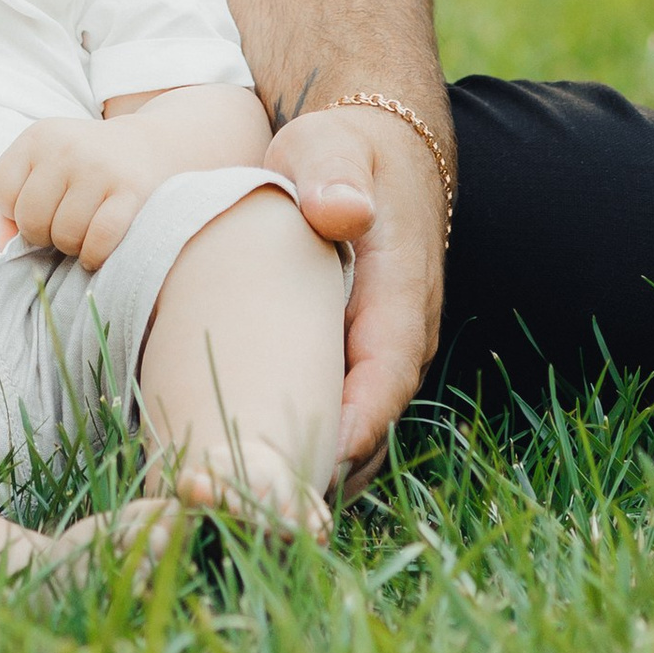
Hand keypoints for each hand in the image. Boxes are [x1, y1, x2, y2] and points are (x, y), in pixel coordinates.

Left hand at [0, 117, 150, 269]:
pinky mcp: (132, 191)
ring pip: (65, 235)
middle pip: (31, 218)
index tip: (38, 209)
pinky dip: (94, 255)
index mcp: (39, 137)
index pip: (1, 189)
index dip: (14, 211)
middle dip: (43, 234)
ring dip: (71, 247)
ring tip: (81, 234)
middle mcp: (67, 148)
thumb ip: (9, 203)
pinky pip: (99, 240)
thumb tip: (4, 246)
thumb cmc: (84, 165)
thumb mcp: (42, 165)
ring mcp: (100, 168)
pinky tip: (95, 252)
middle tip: (61, 227)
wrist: (148, 146)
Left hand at [265, 101, 447, 476]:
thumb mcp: (332, 146)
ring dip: (317, 467)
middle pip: (374, 420)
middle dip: (327, 469)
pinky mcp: (358, 354)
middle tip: (263, 507)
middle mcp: (400, 333)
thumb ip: (334, 174)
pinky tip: (258, 468)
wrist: (374, 148)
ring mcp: (381, 348)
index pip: (387, 375)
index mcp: (399, 294)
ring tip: (253, 506)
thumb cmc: (345, 148)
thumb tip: (341, 211)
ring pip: (359, 425)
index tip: (314, 464)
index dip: (356, 425)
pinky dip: (310, 443)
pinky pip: (342, 411)